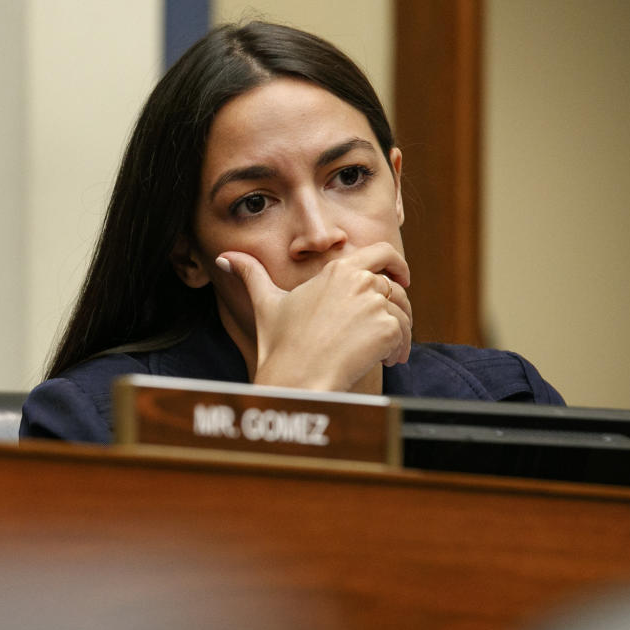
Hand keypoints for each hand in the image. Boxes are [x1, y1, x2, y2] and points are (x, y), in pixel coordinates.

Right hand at [217, 242, 412, 391]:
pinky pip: (405, 335)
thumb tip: (225, 257)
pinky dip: (400, 349)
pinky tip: (386, 361)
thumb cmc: (280, 344)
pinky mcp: (387, 328)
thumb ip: (250, 274)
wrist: (296, 377)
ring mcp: (375, 304)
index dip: (397, 263)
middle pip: (396, 288)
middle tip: (394, 326)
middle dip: (399, 307)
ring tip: (387, 351)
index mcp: (337, 270)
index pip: (381, 252)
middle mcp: (360, 281)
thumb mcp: (266, 304)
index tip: (402, 277)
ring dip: (400, 332)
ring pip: (404, 313)